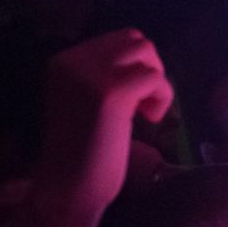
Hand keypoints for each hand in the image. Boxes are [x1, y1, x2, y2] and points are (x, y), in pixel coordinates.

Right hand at [39, 29, 173, 213]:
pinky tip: (149, 120)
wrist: (69, 187)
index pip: (119, 39)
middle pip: (135, 40)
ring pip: (147, 52)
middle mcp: (73, 61)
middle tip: (143, 103)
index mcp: (64, 61)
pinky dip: (163, 98)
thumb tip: (146, 57)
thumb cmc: (85, 150)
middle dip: (150, 68)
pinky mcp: (111, 94)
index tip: (131, 98)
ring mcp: (90, 75)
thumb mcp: (87, 99)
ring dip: (157, 82)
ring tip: (144, 112)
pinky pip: (156, 78)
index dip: (137, 66)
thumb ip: (106, 74)